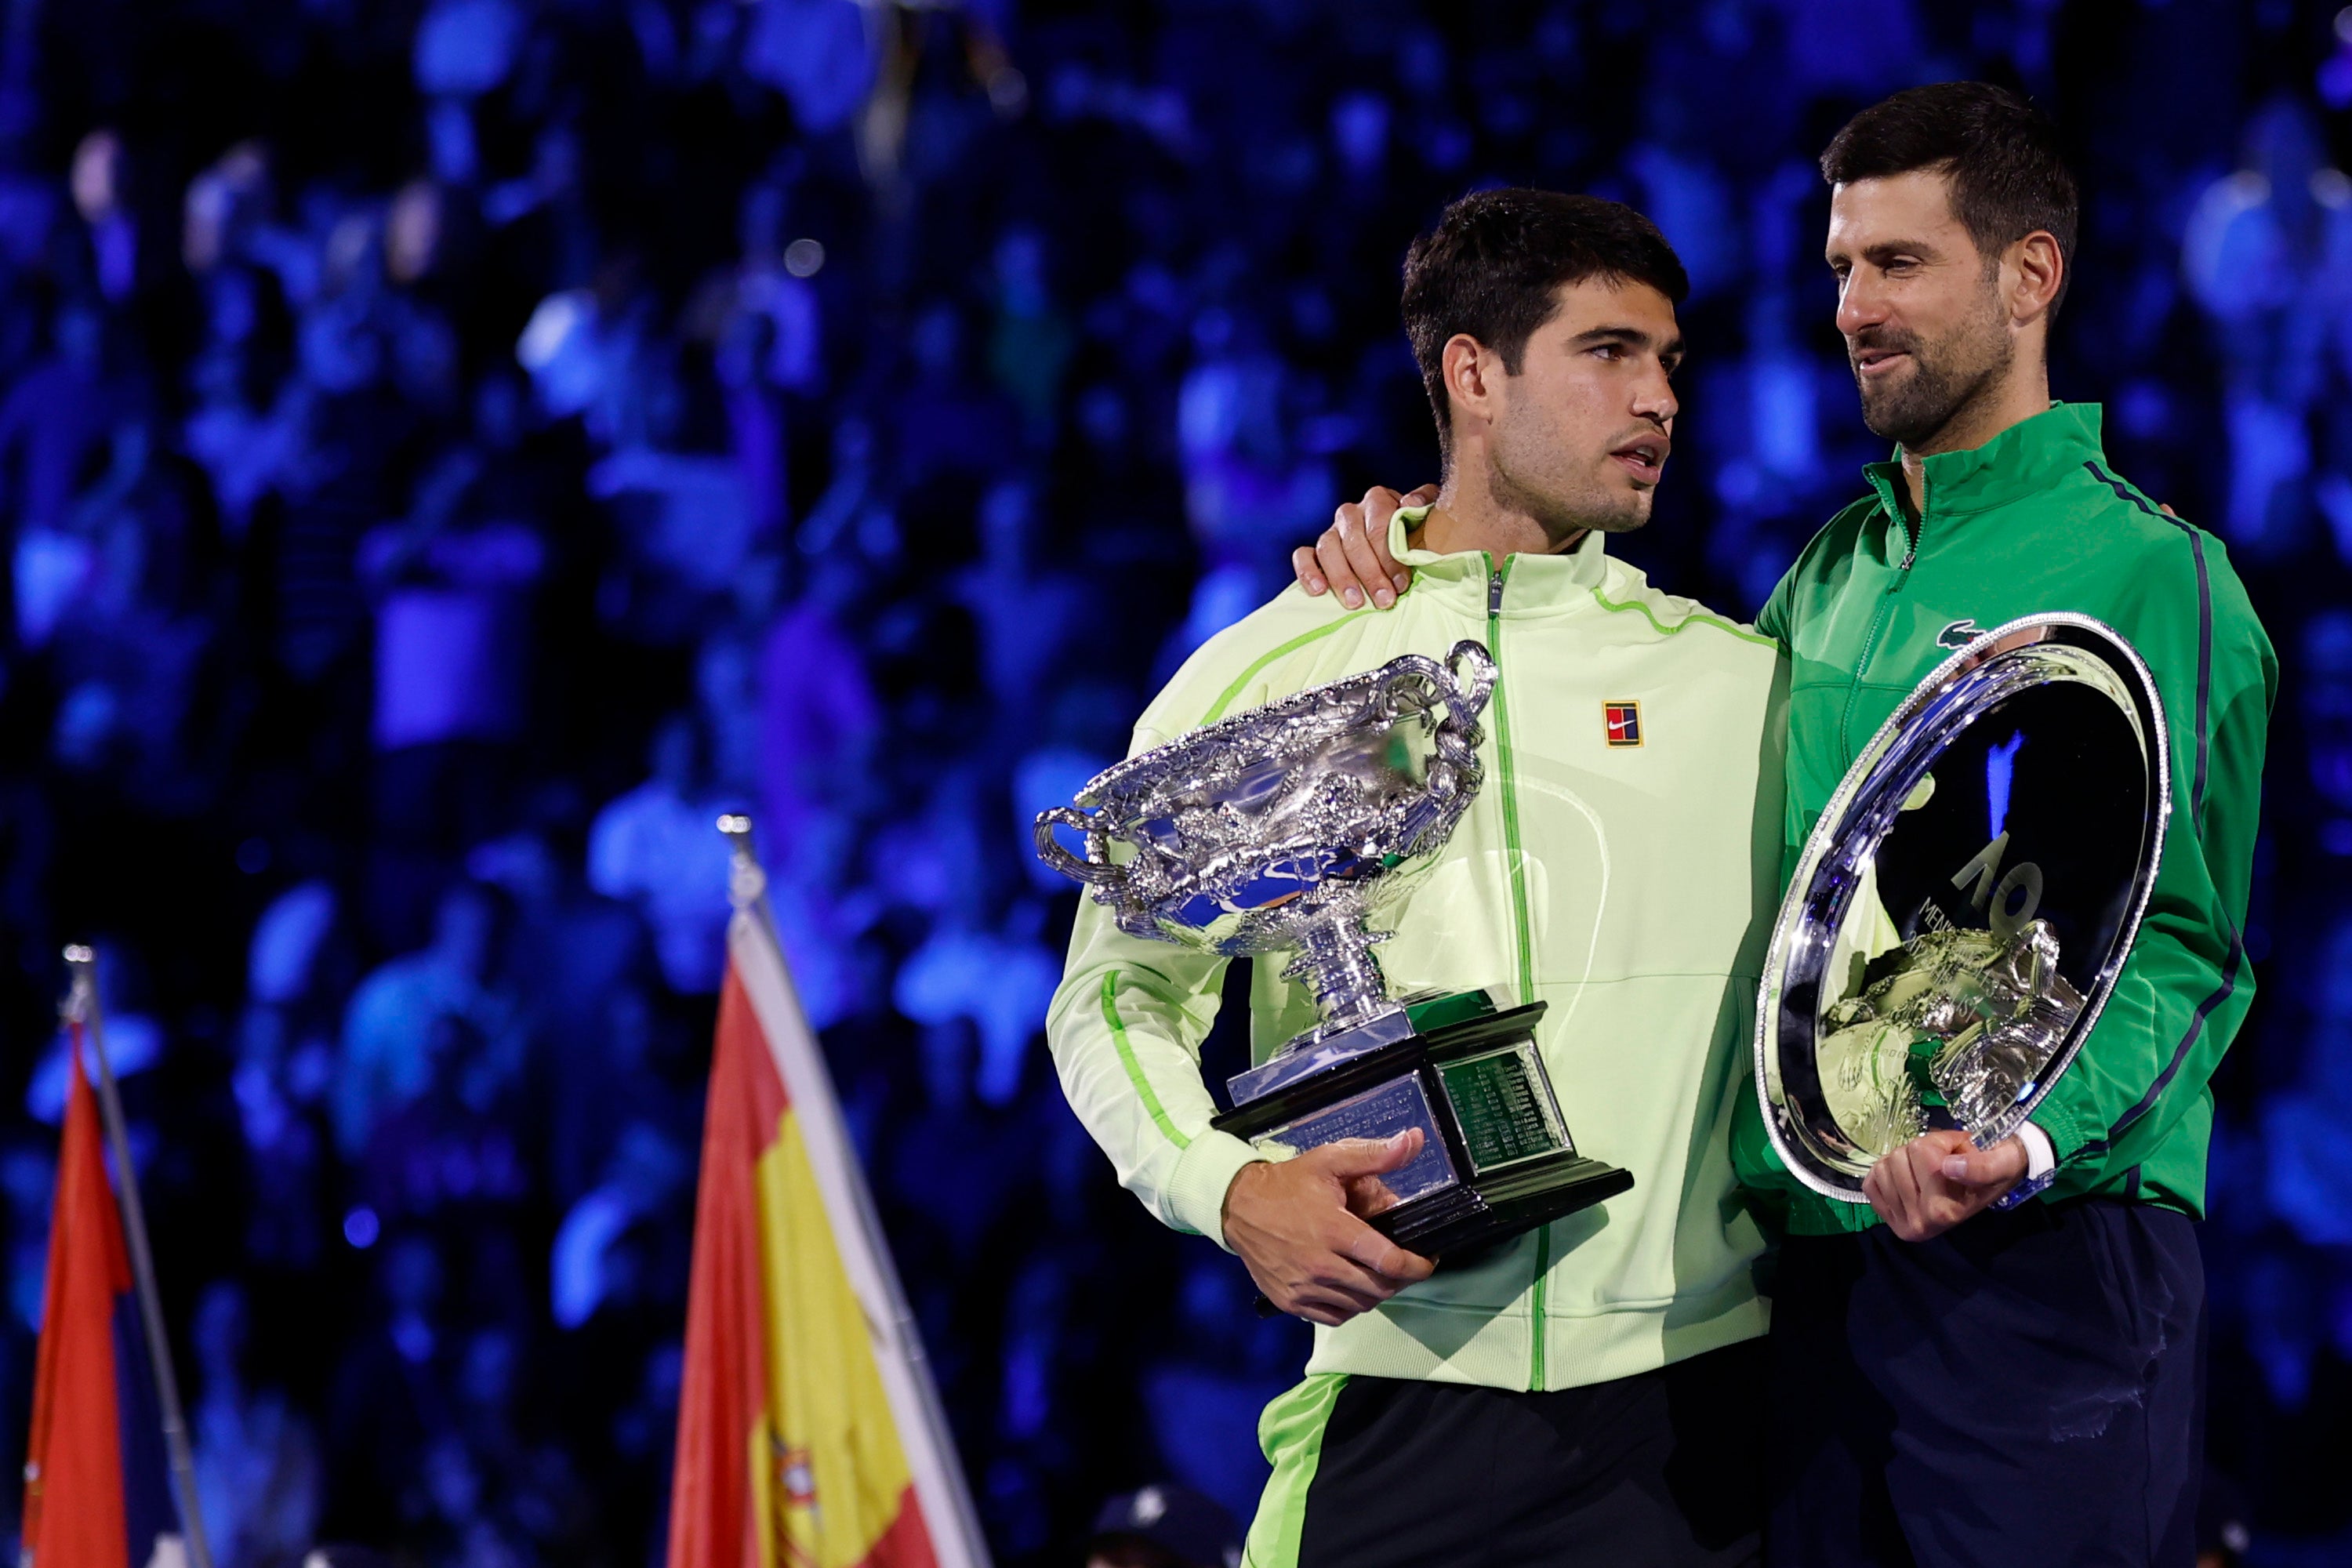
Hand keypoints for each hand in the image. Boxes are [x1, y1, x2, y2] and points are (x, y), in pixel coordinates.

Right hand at [1221, 1130, 1436, 1324]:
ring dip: (1377, 1292)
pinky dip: (1351, 1306)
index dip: (1416, 1265)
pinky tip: (1352, 1286)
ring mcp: (1303, 1288)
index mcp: (1334, 1230)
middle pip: (1378, 1288)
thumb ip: (1374, 1155)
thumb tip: (1414, 1140)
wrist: (1238, 1207)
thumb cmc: (1288, 1184)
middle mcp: (1320, 1265)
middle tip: (1404, 1264)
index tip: (1427, 1259)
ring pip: (1359, 1305)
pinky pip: (1336, 1316)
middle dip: (1401, 1279)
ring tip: (1378, 1273)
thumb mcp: (1330, 1160)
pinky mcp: (1291, 1302)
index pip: (1388, 1261)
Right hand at [1292, 484, 1434, 609]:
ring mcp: (1331, 531)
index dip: (1390, 556)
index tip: (1401, 584)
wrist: (1404, 545)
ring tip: (1355, 603)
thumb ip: (1425, 504)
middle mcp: (1351, 513)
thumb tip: (1408, 503)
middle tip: (1384, 600)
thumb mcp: (1429, 517)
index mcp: (1378, 500)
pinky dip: (1308, 572)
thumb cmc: (1418, 535)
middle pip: (1354, 540)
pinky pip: (1303, 555)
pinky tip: (1319, 591)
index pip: (1379, 525)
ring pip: (1327, 547)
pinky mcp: (1316, 549)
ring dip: (1342, 577)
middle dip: (1370, 573)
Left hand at [1862, 1129, 2027, 1241]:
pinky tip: (1909, 1177)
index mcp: (1946, 1210)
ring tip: (1930, 1170)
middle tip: (1945, 1162)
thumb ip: (1981, 1167)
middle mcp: (1922, 1222)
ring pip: (1883, 1165)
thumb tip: (1948, 1167)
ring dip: (1905, 1160)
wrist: (1995, 1188)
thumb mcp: (2001, 1163)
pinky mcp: (1887, 1218)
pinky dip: (1887, 1172)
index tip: (1962, 1152)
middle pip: (1899, 1156)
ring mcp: (1902, 1222)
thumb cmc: (1997, 1169)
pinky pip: (1870, 1181)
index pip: (1922, 1151)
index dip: (1944, 1142)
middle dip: (1923, 1150)